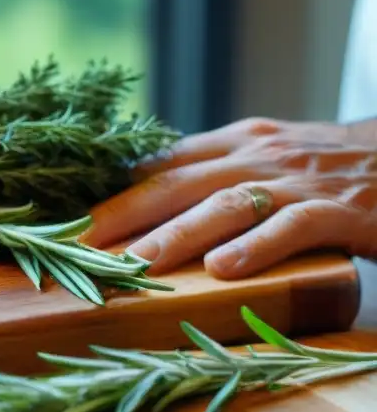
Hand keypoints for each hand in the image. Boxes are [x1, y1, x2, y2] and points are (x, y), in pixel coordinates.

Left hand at [81, 117, 376, 277]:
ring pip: (225, 204)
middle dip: (124, 215)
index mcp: (235, 142)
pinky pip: (292, 226)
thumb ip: (214, 170)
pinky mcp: (341, 211)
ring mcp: (298, 180)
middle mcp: (257, 154)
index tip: (71, 221)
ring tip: (135, 267)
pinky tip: (222, 270)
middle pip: (176, 183)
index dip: (114, 192)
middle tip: (80, 247)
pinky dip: (255, 246)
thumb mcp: (266, 156)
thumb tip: (147, 193)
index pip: (160, 165)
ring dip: (175, 235)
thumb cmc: (329, 166)